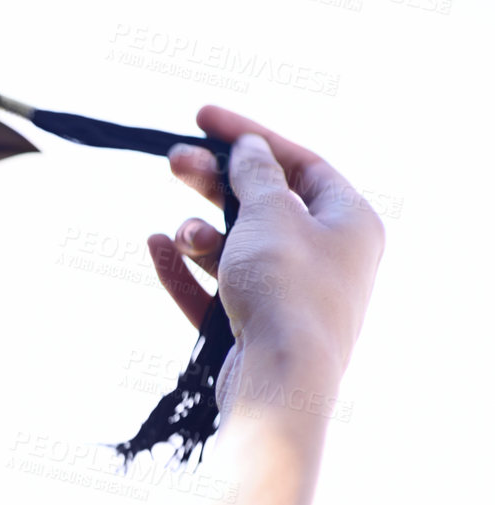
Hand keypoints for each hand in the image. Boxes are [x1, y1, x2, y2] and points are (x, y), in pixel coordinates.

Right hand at [146, 105, 384, 386]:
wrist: (279, 383)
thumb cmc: (286, 291)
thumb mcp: (271, 214)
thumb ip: (257, 174)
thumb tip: (251, 149)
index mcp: (349, 221)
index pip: (298, 162)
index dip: (249, 137)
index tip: (202, 120)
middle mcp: (327, 256)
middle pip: (263, 203)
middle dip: (215, 183)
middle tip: (174, 161)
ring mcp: (290, 296)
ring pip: (236, 248)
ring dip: (200, 233)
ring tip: (177, 233)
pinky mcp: (255, 328)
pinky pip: (216, 290)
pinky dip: (188, 269)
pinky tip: (157, 248)